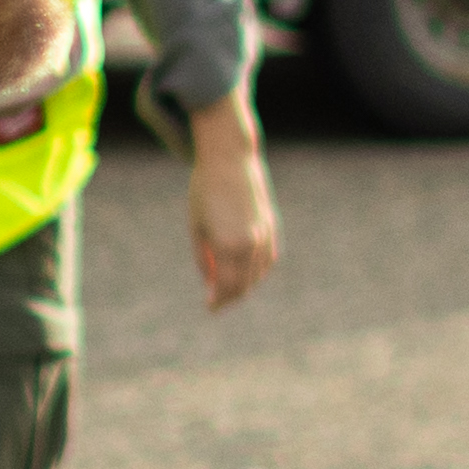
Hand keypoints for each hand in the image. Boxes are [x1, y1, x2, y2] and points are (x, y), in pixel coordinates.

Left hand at [183, 94, 279, 309]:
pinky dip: (258, 270)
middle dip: (230, 297)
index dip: (218, 301)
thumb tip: (211, 282)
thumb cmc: (205, 192)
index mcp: (229, 245)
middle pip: (244, 284)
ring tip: (229, 289)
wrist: (229, 160)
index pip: (227, 287)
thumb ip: (205, 259)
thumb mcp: (197, 228)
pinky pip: (268, 258)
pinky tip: (247, 272)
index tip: (209, 308)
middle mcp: (251, 243)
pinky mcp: (272, 226)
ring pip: (258, 273)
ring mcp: (265, 235)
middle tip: (217, 303)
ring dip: (245, 285)